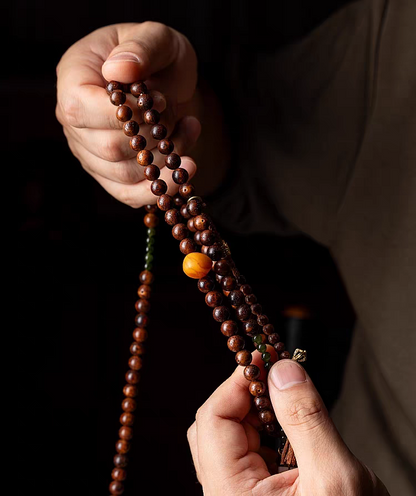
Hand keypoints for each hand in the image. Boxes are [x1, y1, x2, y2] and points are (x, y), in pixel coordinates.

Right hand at [56, 22, 200, 207]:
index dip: (122, 114)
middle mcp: (74, 121)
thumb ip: (141, 48)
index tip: (158, 100)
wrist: (167, 81)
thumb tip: (119, 70)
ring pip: (124, 174)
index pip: (80, 109)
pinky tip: (185, 168)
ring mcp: (90, 151)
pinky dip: (160, 186)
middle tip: (176, 115)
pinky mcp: (110, 173)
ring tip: (188, 129)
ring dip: (166, 158)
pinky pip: (128, 194)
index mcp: (74, 78)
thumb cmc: (158, 55)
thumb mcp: (158, 38)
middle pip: (107, 148)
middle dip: (153, 137)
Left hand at [187, 349, 389, 494]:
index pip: (213, 419)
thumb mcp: (334, 476)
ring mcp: (239, 495)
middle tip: (279, 378)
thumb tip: (282, 370)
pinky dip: (268, 430)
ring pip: (232, 435)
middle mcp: (226, 494)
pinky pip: (249, 450)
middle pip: (215, 425)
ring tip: (291, 405)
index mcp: (231, 494)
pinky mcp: (256, 494)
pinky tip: (292, 430)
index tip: (263, 359)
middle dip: (247, 396)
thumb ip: (305, 419)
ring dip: (259, 412)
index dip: (236, 382)